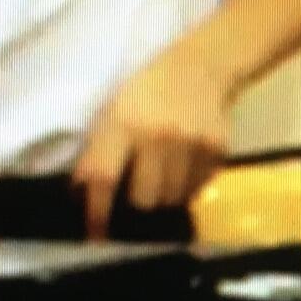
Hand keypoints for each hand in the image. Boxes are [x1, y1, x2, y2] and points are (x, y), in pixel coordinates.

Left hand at [72, 44, 234, 237]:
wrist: (202, 65)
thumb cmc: (147, 89)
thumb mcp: (114, 111)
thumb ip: (100, 151)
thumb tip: (84, 196)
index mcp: (124, 123)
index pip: (104, 177)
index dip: (97, 211)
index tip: (96, 235)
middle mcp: (158, 136)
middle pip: (143, 199)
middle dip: (136, 204)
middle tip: (137, 195)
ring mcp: (191, 144)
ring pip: (173, 199)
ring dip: (164, 197)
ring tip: (163, 179)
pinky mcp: (217, 150)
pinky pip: (198, 188)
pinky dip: (188, 187)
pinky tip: (184, 167)